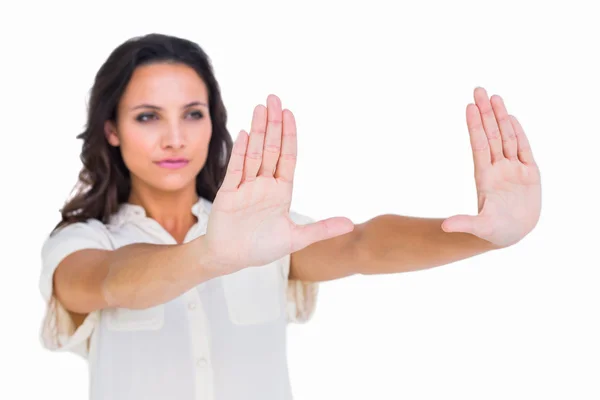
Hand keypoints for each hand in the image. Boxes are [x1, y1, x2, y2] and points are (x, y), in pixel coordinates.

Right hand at [204, 95, 353, 272]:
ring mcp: (246, 187)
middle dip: (273, 124)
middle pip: (271, 148)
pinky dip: (241, 152)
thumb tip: (351, 224)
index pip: (287, 156)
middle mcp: (264, 184)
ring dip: (257, 131)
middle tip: (274, 98)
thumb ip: (322, 229)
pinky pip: (236, 169)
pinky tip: (245, 135)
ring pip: (254, 153)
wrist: (232, 258)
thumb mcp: (297, 239)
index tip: (289, 113)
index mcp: (281, 191)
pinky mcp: (228, 194)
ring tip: (260, 107)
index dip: (289, 135)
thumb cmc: (262, 247)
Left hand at [441, 87, 541, 247]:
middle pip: (491, 135)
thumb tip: (444, 227)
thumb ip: (465, 224)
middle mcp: (498, 168)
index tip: (469, 107)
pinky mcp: (529, 173)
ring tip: (495, 97)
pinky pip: (524, 149)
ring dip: (501, 117)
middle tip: (479, 89)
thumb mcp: (480, 228)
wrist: (513, 234)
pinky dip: (518, 133)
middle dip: (486, 113)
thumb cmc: (495, 231)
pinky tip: (511, 118)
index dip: (475, 126)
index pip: (479, 145)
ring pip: (507, 137)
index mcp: (485, 177)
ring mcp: (513, 169)